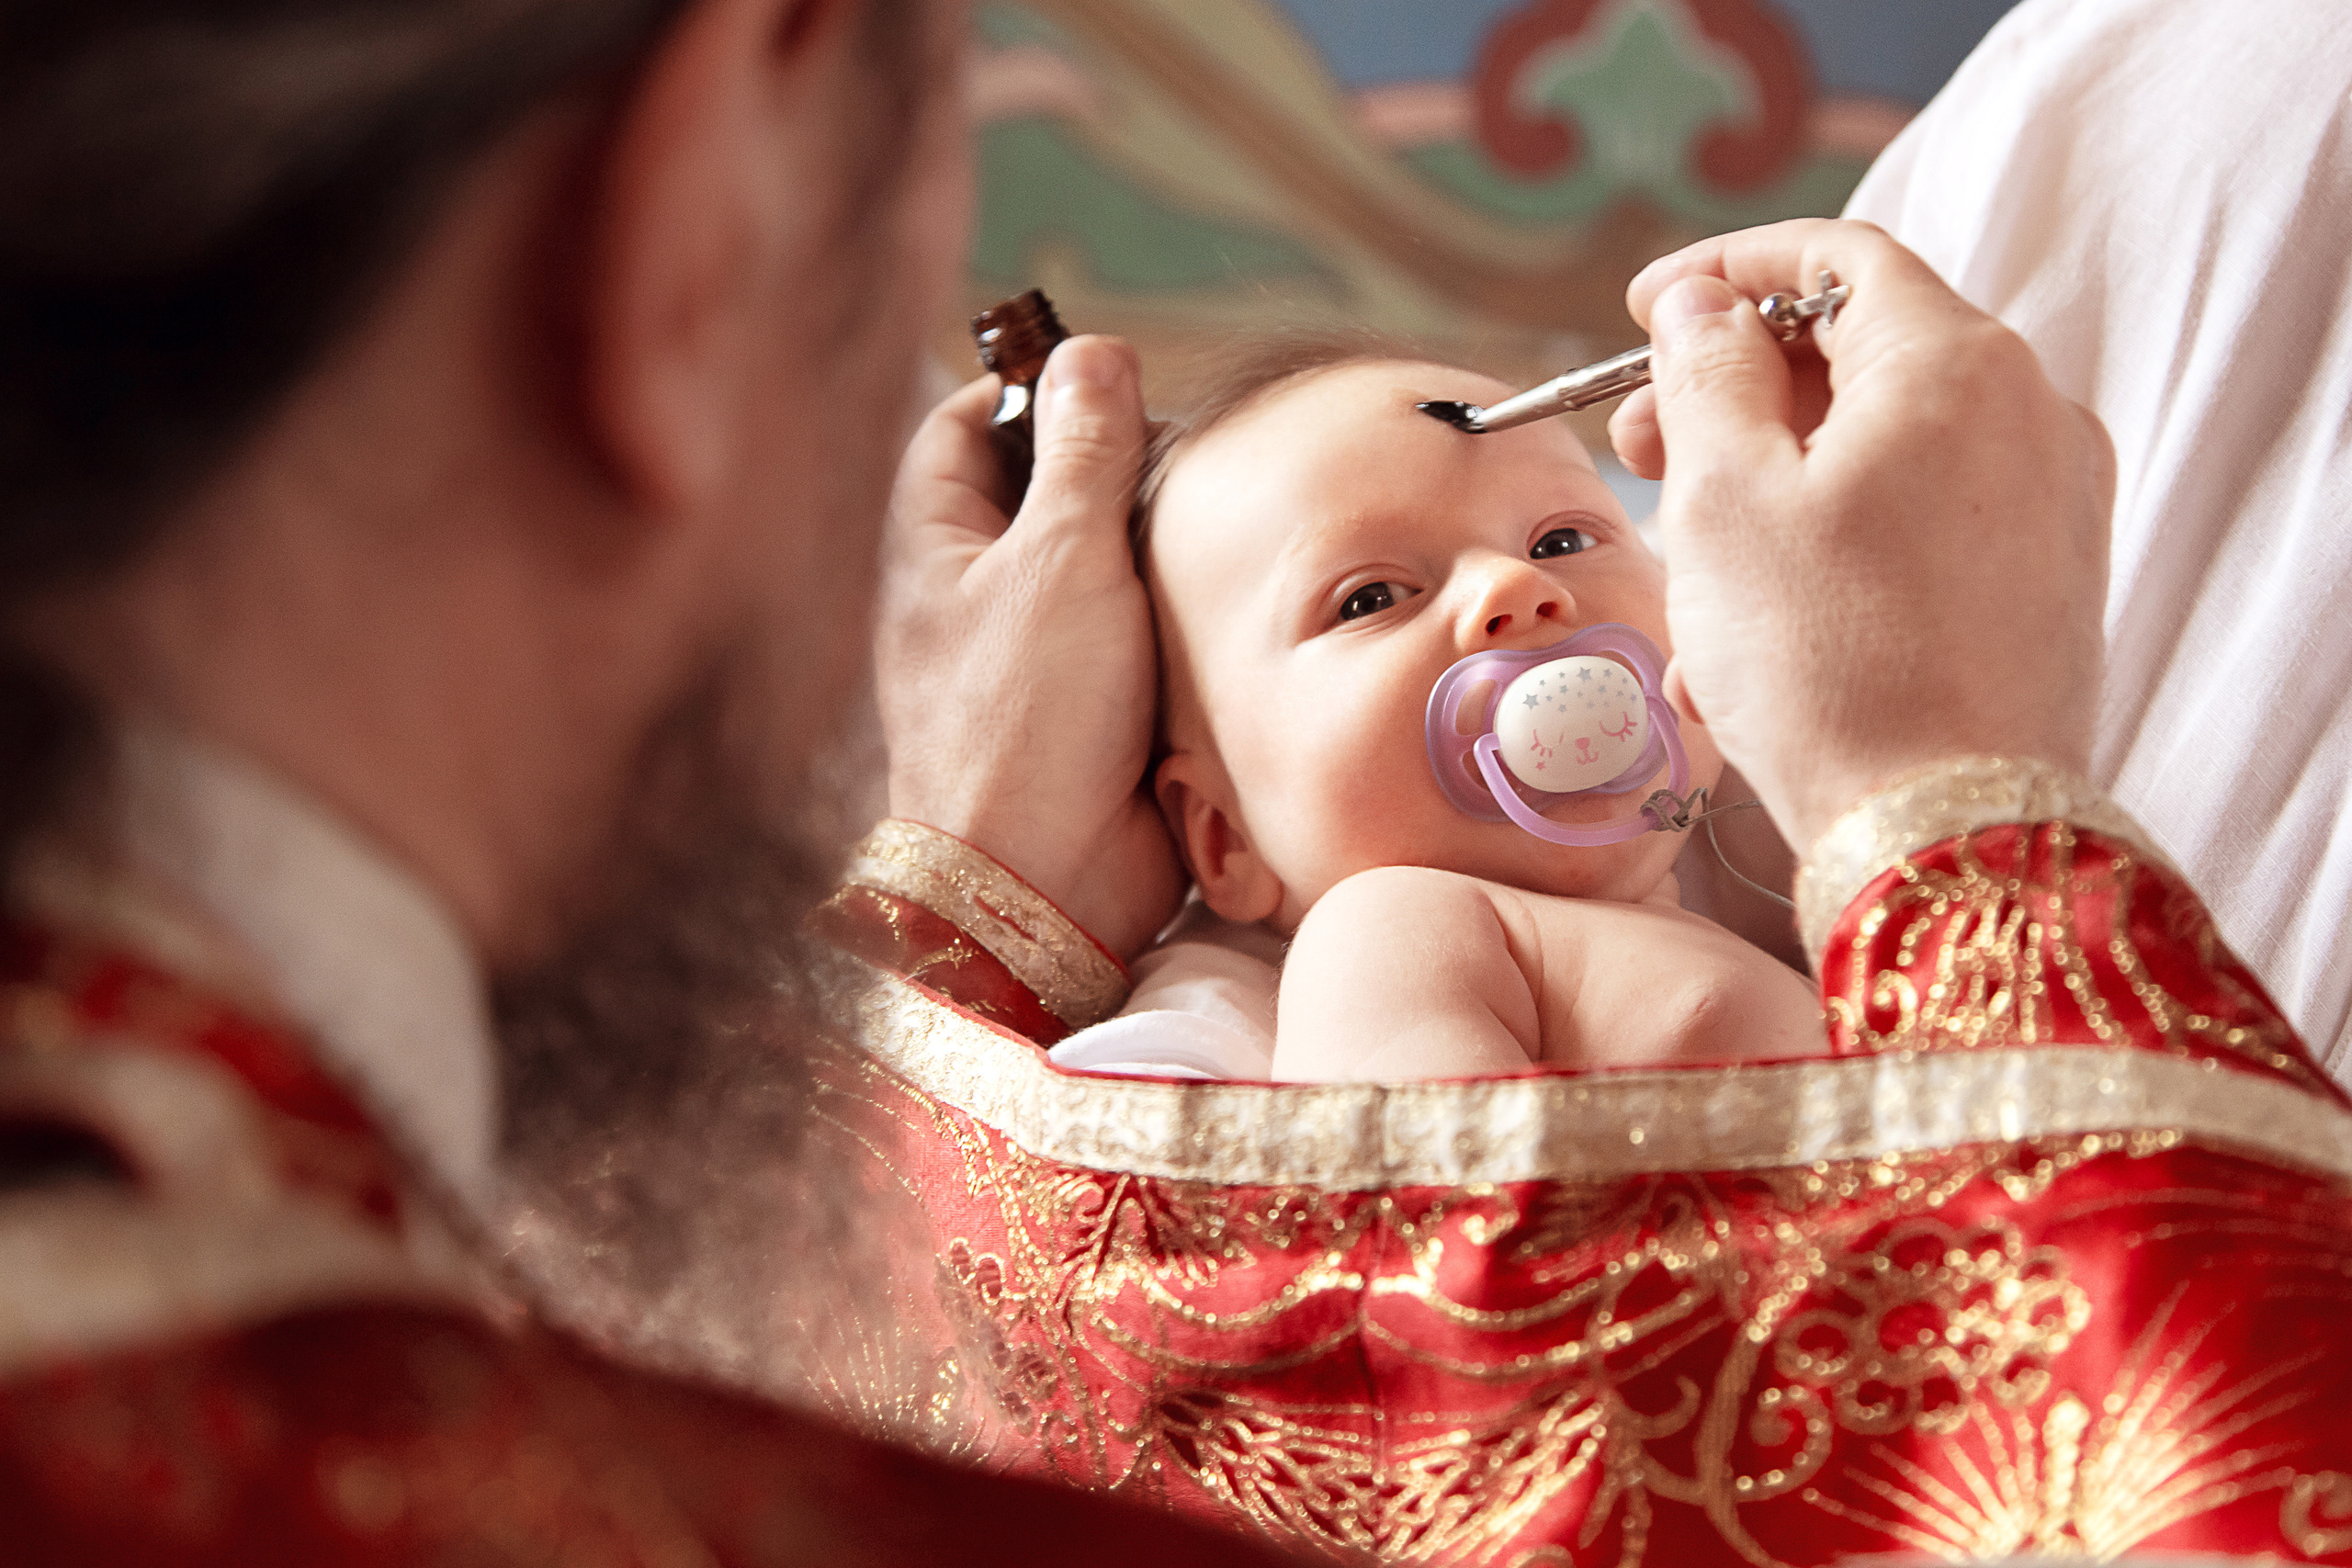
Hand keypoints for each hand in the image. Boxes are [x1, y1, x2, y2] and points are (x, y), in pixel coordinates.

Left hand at [877, 336, 1185, 960]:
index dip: (1033, 388)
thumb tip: (1095, 351)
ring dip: (1158, 551)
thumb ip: (1086, 452)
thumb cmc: (1026, 720)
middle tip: (1186, 462)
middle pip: (1046, 489)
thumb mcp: (1060, 558)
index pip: (966, 425)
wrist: (1045, 885)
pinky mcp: (1096, 712)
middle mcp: (978, 594)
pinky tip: (1224, 608)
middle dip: (1119, 469)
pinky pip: (1140, 640)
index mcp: (937, 544)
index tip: (1110, 382)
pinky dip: (1179, 622)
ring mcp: (1037, 656)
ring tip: (1214, 533)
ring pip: (1104, 566)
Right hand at [1606, 219, 2114, 852]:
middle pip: (1860, 355)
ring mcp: (2049, 503)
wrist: (1945, 834)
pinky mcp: (2044, 585)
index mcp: (1955, 363)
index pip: (1836, 259)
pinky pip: (1917, 529)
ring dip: (1768, 484)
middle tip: (1638, 442)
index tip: (1644, 306)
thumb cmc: (1829, 666)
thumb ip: (1706, 373)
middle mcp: (2028, 413)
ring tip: (1682, 568)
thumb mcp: (1724, 499)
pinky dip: (1829, 548)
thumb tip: (1705, 306)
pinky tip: (1750, 637)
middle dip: (1735, 390)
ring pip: (1879, 453)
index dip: (1727, 269)